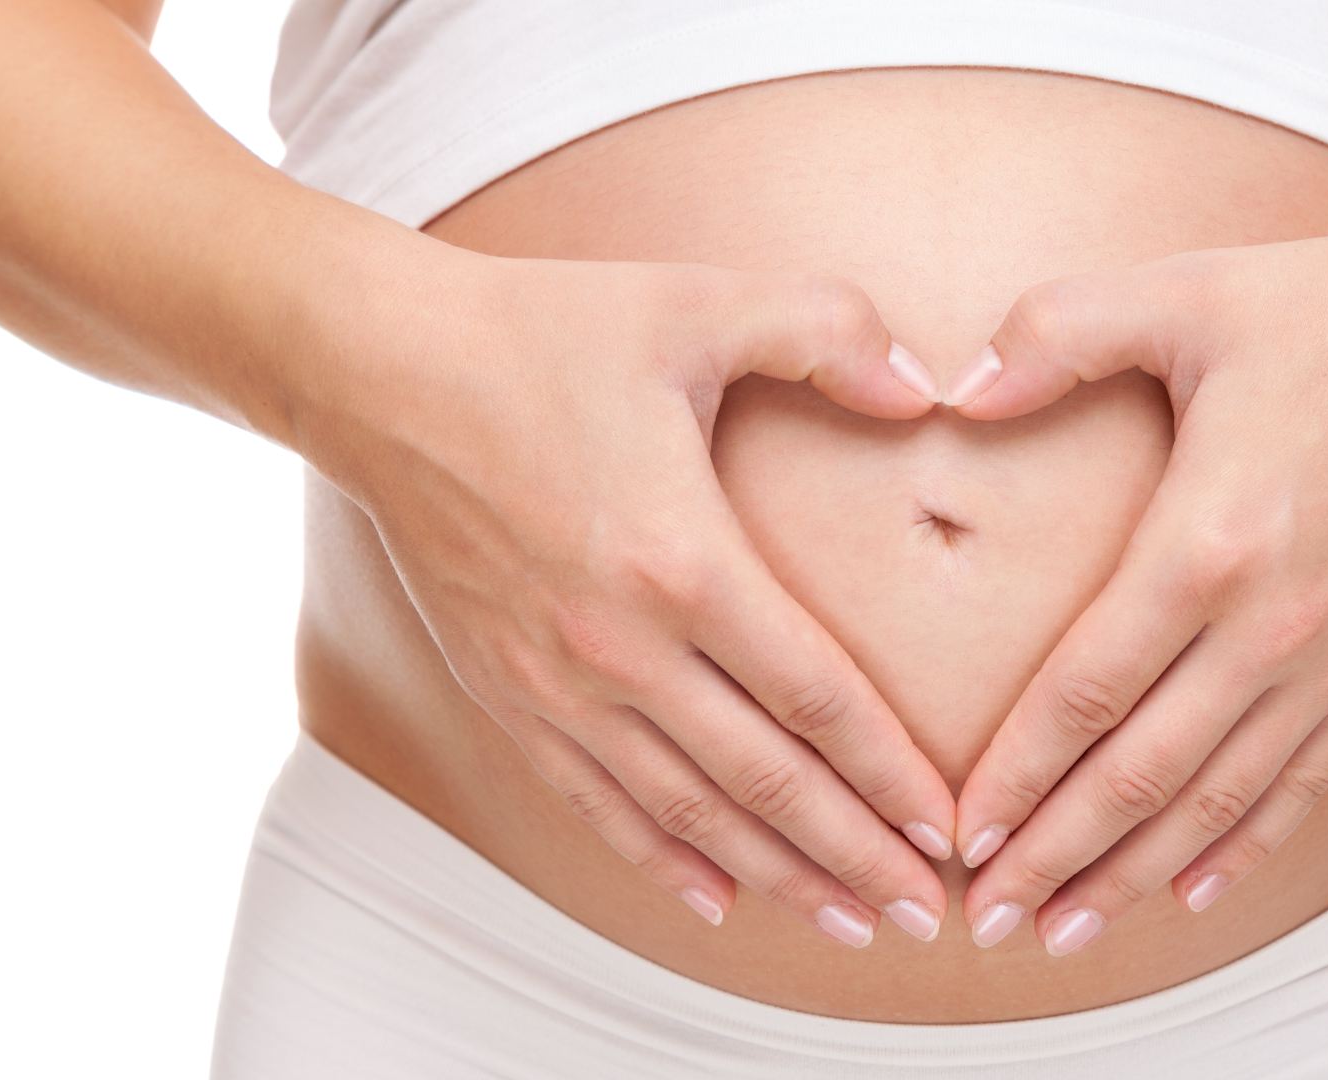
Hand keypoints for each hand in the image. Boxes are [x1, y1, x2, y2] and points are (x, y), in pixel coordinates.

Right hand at [297, 254, 957, 945]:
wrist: (379, 370)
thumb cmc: (542, 330)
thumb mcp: (698, 301)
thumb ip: (827, 332)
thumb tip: (926, 388)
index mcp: (680, 559)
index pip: (814, 695)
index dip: (888, 769)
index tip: (948, 824)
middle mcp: (617, 644)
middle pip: (762, 781)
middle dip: (853, 854)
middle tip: (925, 913)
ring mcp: (554, 680)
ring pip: (685, 812)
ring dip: (774, 874)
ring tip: (846, 922)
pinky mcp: (505, 690)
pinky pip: (594, 801)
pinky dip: (660, 858)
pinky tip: (714, 899)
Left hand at [948, 227, 1327, 953]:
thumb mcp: (1185, 290)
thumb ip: (1057, 333)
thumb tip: (955, 389)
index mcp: (1208, 539)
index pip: (1085, 691)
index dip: (1017, 774)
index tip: (961, 832)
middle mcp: (1274, 624)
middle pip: (1141, 774)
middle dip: (1056, 855)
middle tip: (990, 919)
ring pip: (1217, 800)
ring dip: (1133, 874)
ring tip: (1066, 929)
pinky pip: (1304, 784)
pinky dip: (1242, 847)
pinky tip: (1189, 891)